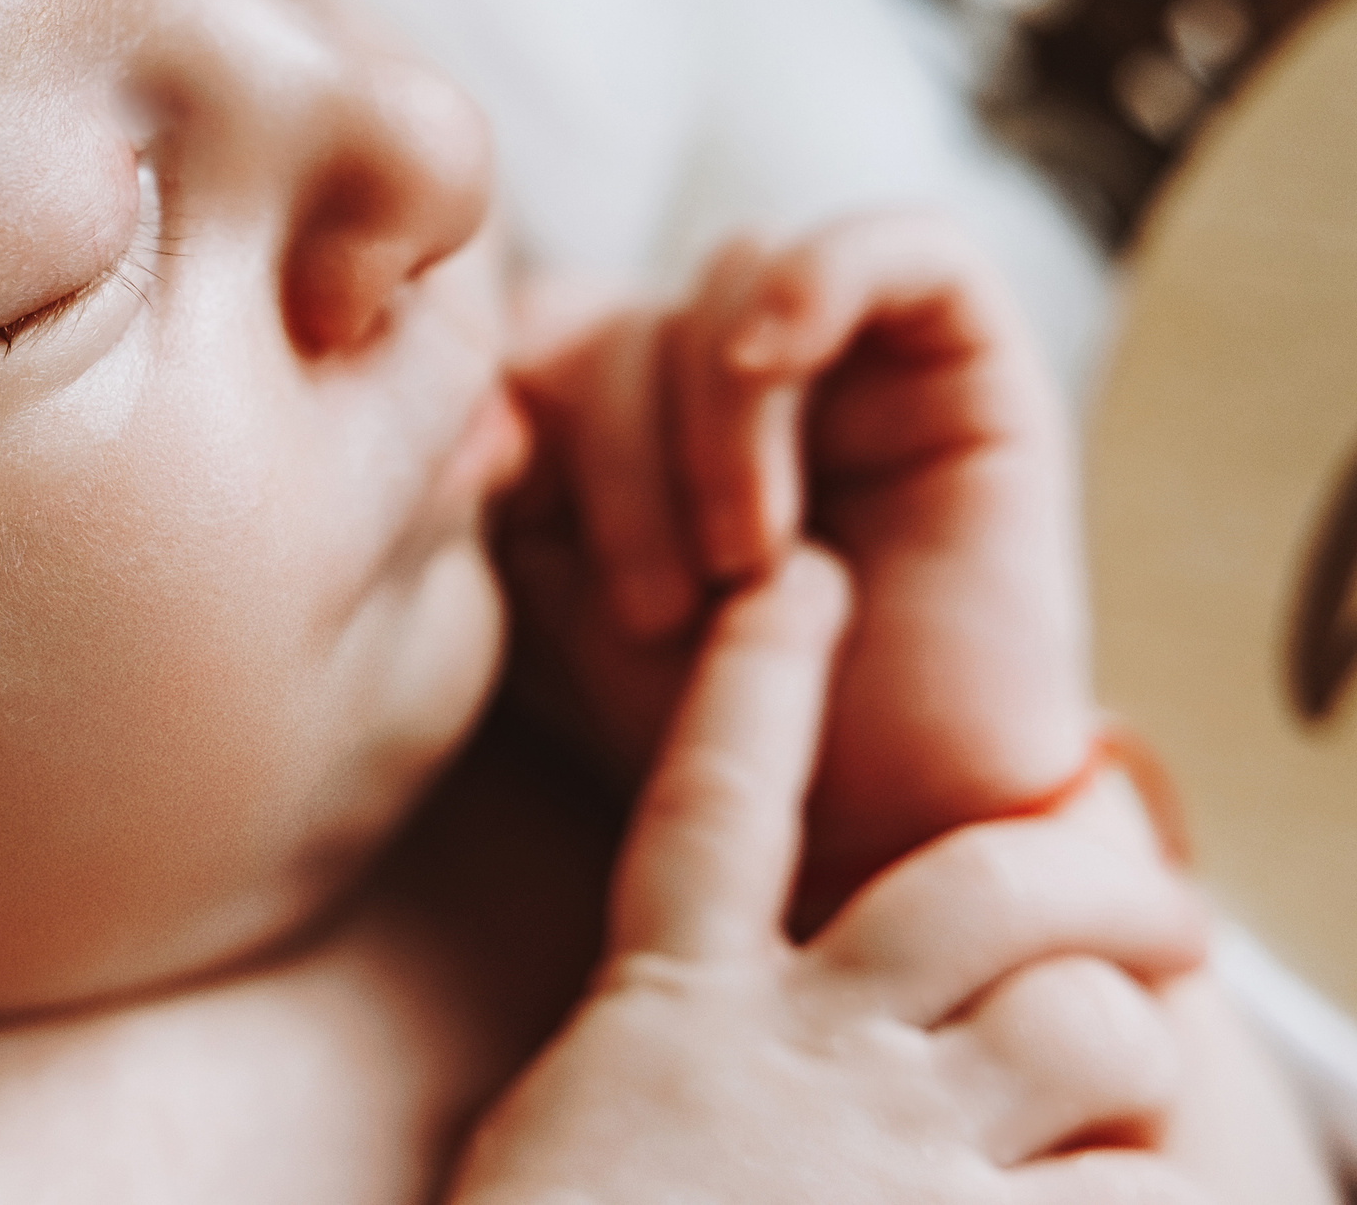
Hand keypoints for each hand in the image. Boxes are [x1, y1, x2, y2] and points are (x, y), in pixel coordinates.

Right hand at [450, 549, 1210, 1204]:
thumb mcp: (575, 1146)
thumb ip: (666, 1072)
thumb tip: (734, 1038)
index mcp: (667, 1017)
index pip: (719, 798)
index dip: (765, 676)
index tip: (806, 578)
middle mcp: (791, 1058)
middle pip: (981, 887)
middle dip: (1092, 869)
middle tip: (1144, 890)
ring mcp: (889, 1161)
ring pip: (1085, 1028)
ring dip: (1132, 1061)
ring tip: (1134, 1105)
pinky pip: (1136, 1201)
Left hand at [496, 213, 1091, 885]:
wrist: (883, 840)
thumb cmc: (715, 737)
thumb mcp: (554, 601)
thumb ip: (502, 473)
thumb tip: (483, 365)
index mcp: (631, 412)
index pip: (537, 323)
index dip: (516, 412)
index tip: (518, 548)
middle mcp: (736, 373)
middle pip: (626, 303)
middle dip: (615, 454)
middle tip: (652, 610)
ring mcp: (854, 360)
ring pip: (731, 274)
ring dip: (709, 423)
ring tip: (742, 573)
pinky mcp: (973, 362)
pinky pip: (902, 244)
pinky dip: (815, 284)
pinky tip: (774, 369)